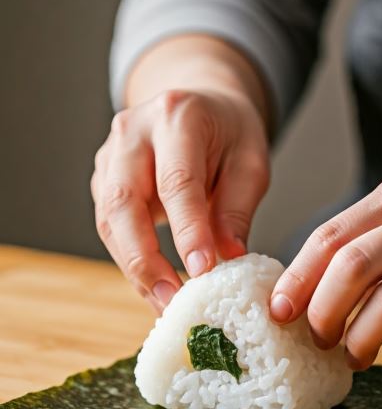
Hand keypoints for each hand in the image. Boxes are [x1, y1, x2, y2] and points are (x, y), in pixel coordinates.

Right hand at [92, 85, 268, 311]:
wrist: (200, 104)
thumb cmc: (229, 132)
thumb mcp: (251, 160)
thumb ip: (237, 206)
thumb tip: (229, 256)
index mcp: (177, 116)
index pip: (177, 180)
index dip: (188, 229)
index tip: (203, 269)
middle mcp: (133, 131)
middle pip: (124, 201)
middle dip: (145, 258)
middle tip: (172, 299)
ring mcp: (111, 154)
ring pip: (109, 220)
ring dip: (135, 268)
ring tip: (165, 303)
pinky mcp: (103, 179)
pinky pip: (111, 226)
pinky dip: (131, 260)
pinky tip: (155, 285)